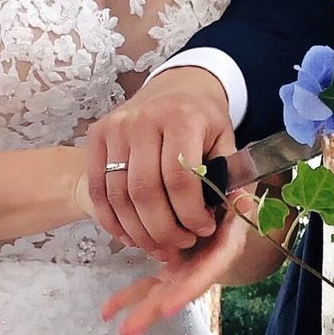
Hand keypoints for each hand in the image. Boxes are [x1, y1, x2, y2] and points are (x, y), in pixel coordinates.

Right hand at [85, 67, 235, 260]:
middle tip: (180, 244)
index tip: (203, 229)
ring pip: (120, 196)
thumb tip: (237, 213)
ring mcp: (115, 128)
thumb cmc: (202, 122)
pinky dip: (112, 221)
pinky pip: (99, 191)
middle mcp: (143, 120)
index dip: (191, 214)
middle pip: (145, 192)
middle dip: (164, 230)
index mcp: (181, 118)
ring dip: (139, 231)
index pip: (180, 179)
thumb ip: (229, 177)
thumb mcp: (225, 141)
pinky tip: (131, 236)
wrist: (174, 88)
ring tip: (159, 246)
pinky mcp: (96, 137)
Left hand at [102, 192, 260, 334]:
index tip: (166, 308)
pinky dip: (128, 297)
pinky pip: (148, 284)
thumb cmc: (233, 192)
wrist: (225, 196)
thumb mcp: (240, 193)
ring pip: (160, 293)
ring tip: (112, 324)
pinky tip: (107, 311)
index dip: (187, 290)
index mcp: (225, 248)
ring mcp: (186, 270)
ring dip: (136, 310)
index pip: (207, 273)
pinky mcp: (171, 268)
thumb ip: (240, 202)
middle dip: (151, 311)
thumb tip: (245, 203)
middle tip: (128, 331)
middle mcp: (205, 266)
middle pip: (178, 291)